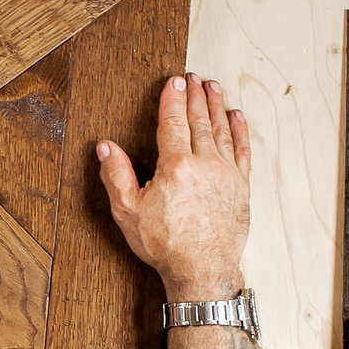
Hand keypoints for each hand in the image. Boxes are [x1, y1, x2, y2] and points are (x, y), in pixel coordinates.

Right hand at [97, 74, 251, 298]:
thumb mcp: (128, 212)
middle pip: (199, 120)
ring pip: (221, 130)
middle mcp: (205, 164)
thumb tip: (106, 148)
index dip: (172, 99)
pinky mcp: (241, 186)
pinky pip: (242, 150)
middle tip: (193, 78)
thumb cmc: (166, 245)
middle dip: (195, 96)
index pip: (174, 122)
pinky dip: (239, 130)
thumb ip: (117, 176)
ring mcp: (226, 174)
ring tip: (212, 87)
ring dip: (216, 106)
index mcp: (176, 167)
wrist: (203, 270)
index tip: (174, 82)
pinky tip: (235, 117)